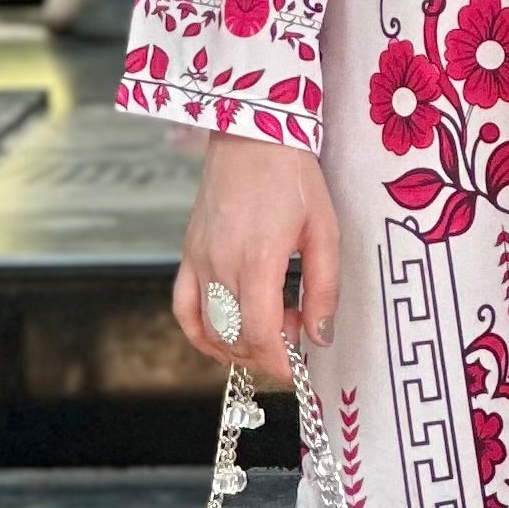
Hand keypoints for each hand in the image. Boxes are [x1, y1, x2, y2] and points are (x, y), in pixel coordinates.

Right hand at [173, 129, 338, 382]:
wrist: (252, 135)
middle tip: (295, 329)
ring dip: (239, 345)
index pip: (260, 336)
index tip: (299, 371)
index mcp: (258, 261)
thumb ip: (323, 289)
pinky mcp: (189, 253)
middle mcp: (221, 265)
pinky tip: (223, 337)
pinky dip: (200, 332)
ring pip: (209, 329)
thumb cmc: (293, 178)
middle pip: (235, 338)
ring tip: (270, 326)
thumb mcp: (324, 231)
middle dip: (267, 353)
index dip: (280, 364)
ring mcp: (199, 260)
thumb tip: (320, 336)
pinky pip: (184, 307)